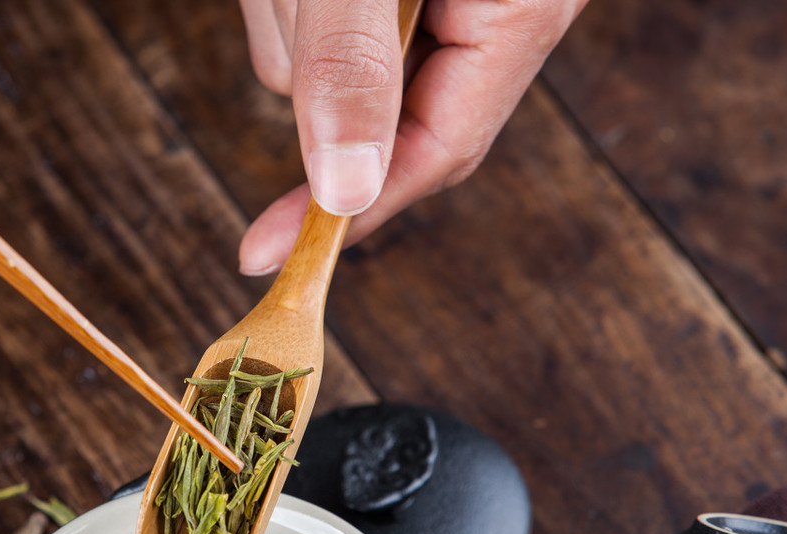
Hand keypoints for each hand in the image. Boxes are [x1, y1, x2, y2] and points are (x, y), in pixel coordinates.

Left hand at [237, 0, 585, 273]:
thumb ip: (352, 64)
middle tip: (298, 7)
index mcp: (520, 14)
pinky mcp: (398, 0)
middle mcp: (493, 18)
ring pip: (334, 72)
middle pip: (378, 119)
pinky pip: (328, 32)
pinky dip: (294, 4)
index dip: (347, 210)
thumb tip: (345, 188)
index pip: (437, 152)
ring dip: (292, 19)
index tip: (267, 254)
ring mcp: (447, 7)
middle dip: (312, 81)